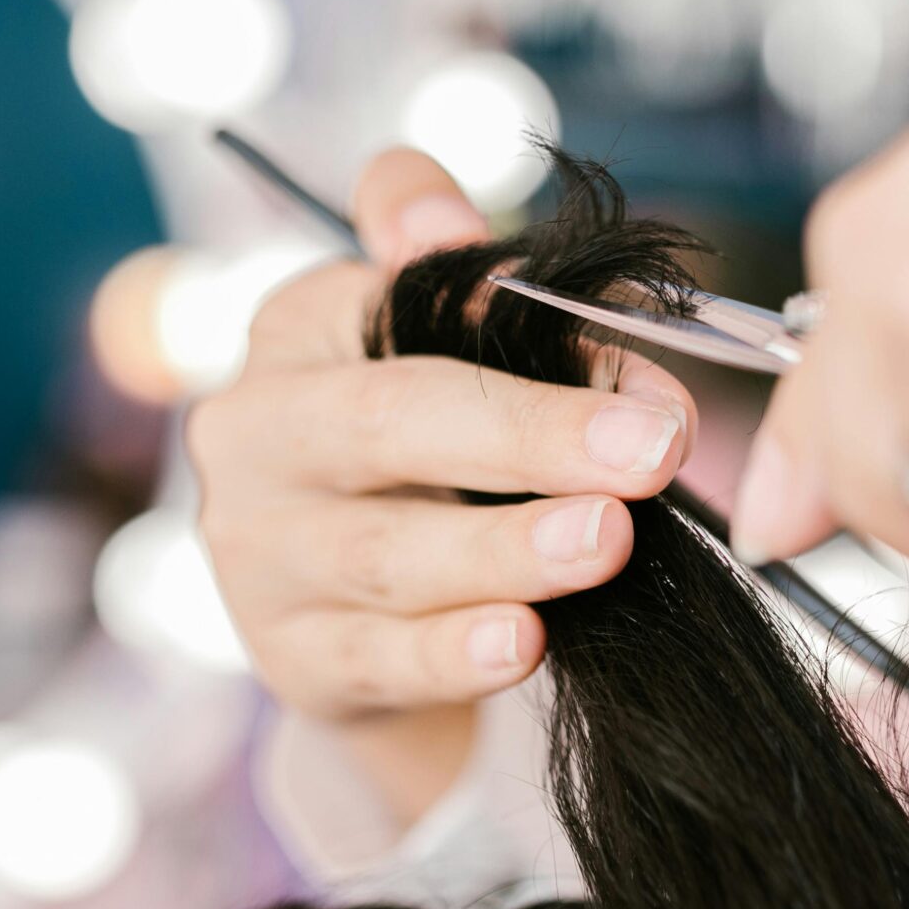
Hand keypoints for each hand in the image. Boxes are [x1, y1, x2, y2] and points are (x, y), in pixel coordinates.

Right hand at [189, 149, 697, 822]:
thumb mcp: (440, 345)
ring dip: (508, 551)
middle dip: (531, 438)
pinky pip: (379, 659)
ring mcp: (261, 555)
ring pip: (391, 553)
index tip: (646, 378)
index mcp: (297, 330)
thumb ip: (472, 282)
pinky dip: (454, 654)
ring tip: (606, 542)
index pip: (406, 307)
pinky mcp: (292, 659)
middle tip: (651, 453)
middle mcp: (257, 435)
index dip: (523, 330)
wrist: (354, 607)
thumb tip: (481, 249)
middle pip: (390, 425)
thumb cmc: (422, 447)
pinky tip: (523, 643)